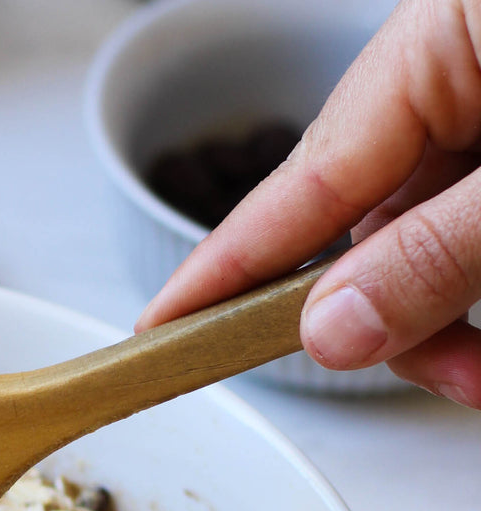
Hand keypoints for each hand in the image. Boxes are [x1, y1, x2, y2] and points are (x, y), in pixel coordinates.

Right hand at [136, 0, 480, 405]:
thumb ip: (436, 250)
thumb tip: (331, 328)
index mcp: (439, 39)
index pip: (302, 181)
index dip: (225, 269)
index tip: (158, 330)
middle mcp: (457, 72)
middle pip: (368, 225)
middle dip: (388, 319)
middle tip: (438, 375)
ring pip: (427, 242)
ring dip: (447, 322)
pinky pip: (473, 232)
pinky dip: (477, 291)